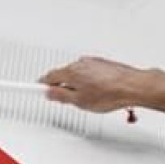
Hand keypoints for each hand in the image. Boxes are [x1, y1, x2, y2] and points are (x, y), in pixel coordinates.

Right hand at [39, 56, 153, 112]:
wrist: (134, 87)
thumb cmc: (111, 93)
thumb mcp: (79, 101)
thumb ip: (61, 96)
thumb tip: (51, 93)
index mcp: (71, 71)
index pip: (47, 77)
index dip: (38, 85)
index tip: (30, 87)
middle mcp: (81, 63)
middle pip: (63, 75)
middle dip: (63, 87)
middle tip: (69, 101)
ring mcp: (93, 62)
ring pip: (77, 75)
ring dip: (78, 85)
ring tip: (90, 99)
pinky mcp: (104, 64)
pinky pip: (89, 73)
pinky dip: (90, 82)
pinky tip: (99, 93)